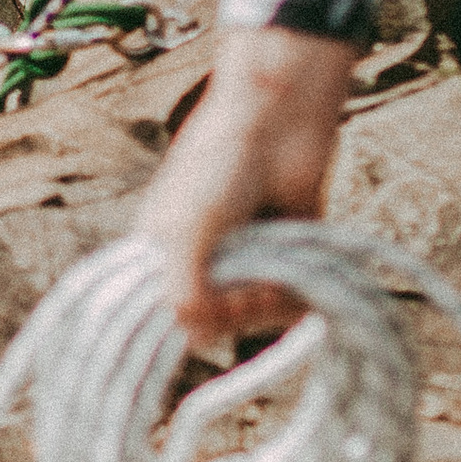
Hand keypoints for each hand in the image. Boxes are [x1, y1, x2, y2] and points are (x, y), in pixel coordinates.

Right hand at [134, 28, 359, 350]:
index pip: (172, 315)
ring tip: (276, 261)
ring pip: (258, 315)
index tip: (208, 304)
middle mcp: (202, 260)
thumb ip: (183, 291)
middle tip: (253, 277)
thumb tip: (194, 340)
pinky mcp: (285, 256)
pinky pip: (292, 301)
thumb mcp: (187, 231)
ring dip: (271, 294)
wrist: (280, 121)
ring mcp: (246, 259)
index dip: (195, 316)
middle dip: (239, 304)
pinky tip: (296, 265)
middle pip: (219, 321)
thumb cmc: (220, 164)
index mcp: (162, 254)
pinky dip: (297, 290)